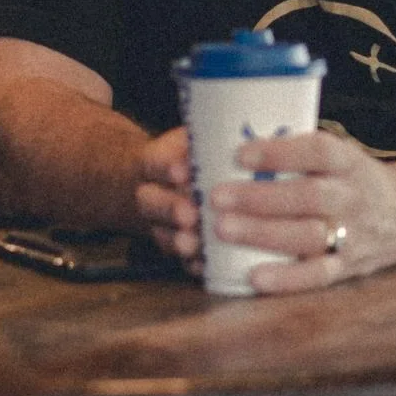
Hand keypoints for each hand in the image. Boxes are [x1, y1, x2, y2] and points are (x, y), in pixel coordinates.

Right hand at [133, 125, 201, 276]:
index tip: (180, 172)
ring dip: (178, 239)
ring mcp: (158, 222)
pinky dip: (190, 263)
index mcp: (154, 163)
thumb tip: (245, 129)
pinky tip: (202, 266)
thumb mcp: (191, 140)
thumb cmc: (188, 158)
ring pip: (161, 233)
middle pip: (152, 202)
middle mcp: (150, 193)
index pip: (155, 163)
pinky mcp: (174, 245)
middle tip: (190, 214)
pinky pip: (177, 259)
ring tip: (194, 244)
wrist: (159, 185)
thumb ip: (206, 138)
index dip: (166, 168)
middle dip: (170, 208)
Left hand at [205, 130, 395, 292]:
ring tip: (221, 229)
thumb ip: (297, 152)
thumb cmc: (350, 179)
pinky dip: (286, 279)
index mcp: (349, 162)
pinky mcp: (349, 267)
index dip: (280, 153)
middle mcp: (354, 197)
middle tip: (216, 196)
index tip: (239, 154)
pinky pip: (318, 276)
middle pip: (308, 197)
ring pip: (309, 237)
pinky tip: (253, 276)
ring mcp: (353, 235)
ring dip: (262, 234)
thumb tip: (229, 140)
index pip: (318, 152)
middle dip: (258, 197)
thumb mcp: (338, 155)